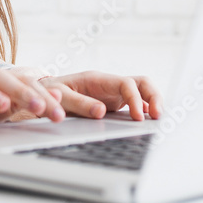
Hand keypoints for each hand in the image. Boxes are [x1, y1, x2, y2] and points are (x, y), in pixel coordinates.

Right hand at [0, 68, 64, 128]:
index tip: (58, 114)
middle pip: (3, 78)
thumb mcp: (13, 105)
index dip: (44, 97)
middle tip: (39, 107)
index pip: (26, 83)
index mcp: (4, 82)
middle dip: (22, 92)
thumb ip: (35, 100)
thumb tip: (59, 95)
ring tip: (3, 104)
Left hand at [38, 71, 161, 120]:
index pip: (126, 83)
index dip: (135, 99)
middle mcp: (109, 84)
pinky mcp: (114, 104)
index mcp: (98, 80)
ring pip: (142, 92)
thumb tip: (101, 112)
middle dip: (154, 96)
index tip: (138, 117)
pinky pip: (136, 103)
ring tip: (158, 121)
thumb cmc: (51, 92)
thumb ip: (79, 103)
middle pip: (141, 83)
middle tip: (158, 116)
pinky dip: (145, 111)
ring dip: (152, 103)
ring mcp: (113, 93)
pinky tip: (149, 122)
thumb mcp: (60, 97)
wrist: (45, 93)